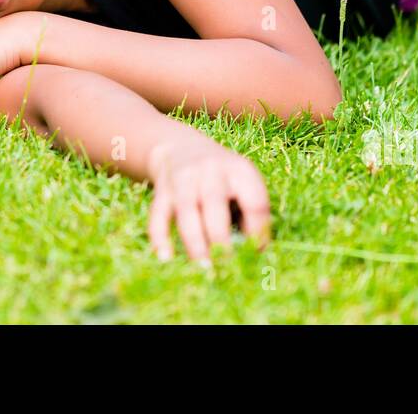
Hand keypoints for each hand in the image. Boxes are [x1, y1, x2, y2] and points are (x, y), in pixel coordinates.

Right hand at [147, 139, 270, 263]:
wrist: (181, 148)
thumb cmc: (221, 176)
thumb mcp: (242, 181)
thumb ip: (251, 211)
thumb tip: (254, 251)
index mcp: (239, 171)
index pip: (254, 202)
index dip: (258, 231)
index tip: (256, 252)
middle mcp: (211, 172)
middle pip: (216, 207)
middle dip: (221, 242)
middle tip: (227, 268)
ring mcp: (183, 180)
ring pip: (187, 215)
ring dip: (195, 245)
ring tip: (204, 269)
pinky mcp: (162, 191)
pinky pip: (159, 216)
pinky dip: (160, 238)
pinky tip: (165, 258)